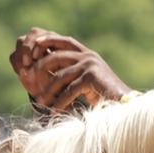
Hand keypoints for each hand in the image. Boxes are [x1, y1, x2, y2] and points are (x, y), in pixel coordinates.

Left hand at [9, 28, 131, 111]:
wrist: (125, 106)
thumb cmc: (105, 96)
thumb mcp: (87, 79)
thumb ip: (72, 72)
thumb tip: (49, 72)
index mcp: (87, 54)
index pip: (64, 40)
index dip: (48, 40)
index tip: (33, 47)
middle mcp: (88, 56)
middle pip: (56, 56)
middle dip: (40, 67)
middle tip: (27, 80)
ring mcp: (90, 65)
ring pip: (60, 75)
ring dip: (48, 91)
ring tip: (39, 103)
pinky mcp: (91, 78)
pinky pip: (68, 90)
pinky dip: (59, 102)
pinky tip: (53, 111)